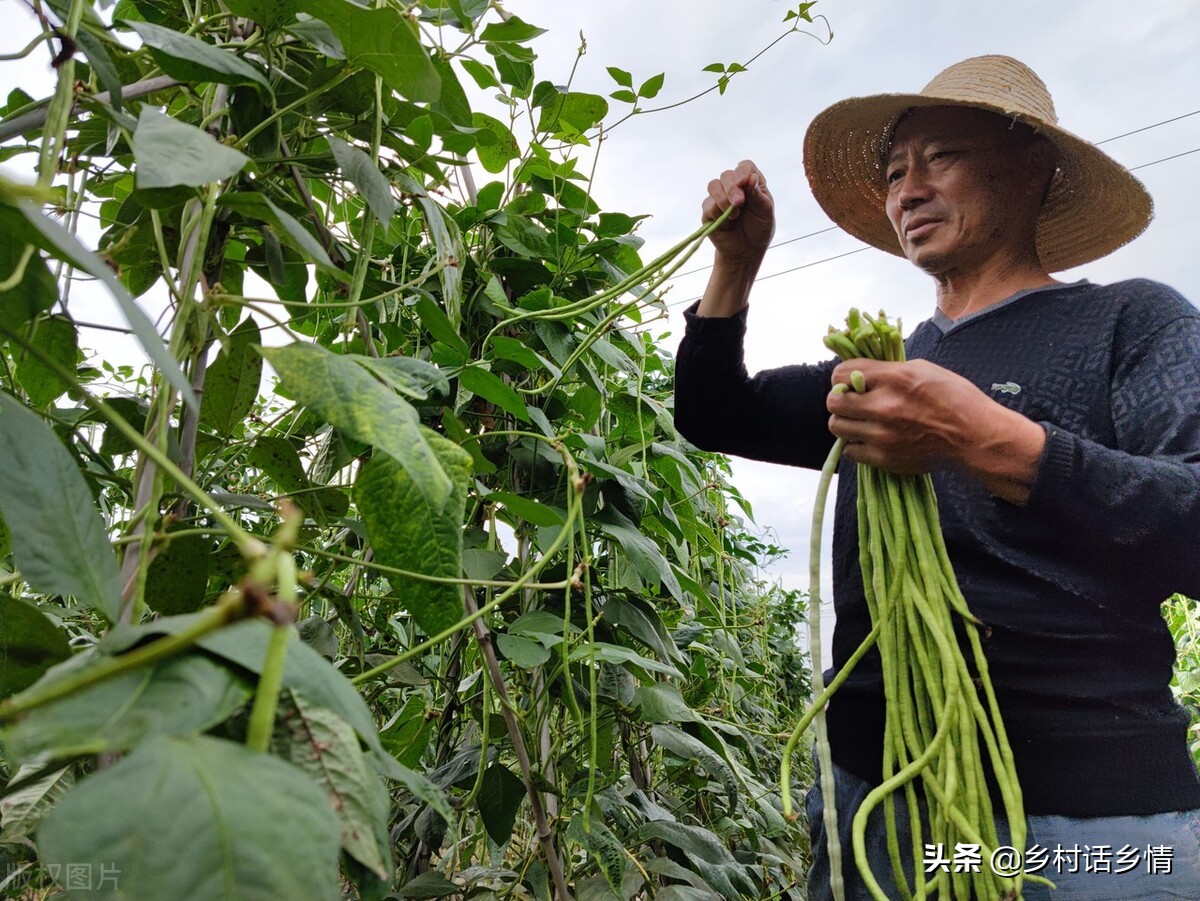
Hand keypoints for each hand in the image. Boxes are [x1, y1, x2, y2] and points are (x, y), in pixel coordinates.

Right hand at [702, 160, 774, 268]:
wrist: (746, 251)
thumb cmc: (759, 229)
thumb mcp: (765, 212)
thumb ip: (758, 194)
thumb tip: (751, 177)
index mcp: (750, 183)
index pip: (744, 167)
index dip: (742, 171)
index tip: (744, 182)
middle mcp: (734, 187)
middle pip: (726, 175)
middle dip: (732, 188)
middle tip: (739, 203)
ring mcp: (719, 198)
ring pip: (713, 185)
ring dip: (722, 199)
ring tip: (734, 215)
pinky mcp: (709, 211)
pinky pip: (707, 204)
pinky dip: (717, 213)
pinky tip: (727, 223)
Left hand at [826, 358, 1046, 503]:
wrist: (975, 437)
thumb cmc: (955, 399)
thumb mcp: (923, 369)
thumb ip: (888, 371)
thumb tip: (861, 373)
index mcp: (895, 378)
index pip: (841, 373)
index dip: (842, 376)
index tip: (849, 381)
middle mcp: (884, 406)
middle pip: (833, 402)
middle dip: (840, 399)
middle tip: (853, 402)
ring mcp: (882, 435)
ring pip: (837, 427)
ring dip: (846, 422)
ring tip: (861, 420)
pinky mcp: (884, 458)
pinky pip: (850, 451)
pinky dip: (856, 444)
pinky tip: (870, 438)